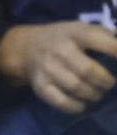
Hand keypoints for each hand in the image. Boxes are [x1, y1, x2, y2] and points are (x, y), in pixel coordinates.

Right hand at [0, 21, 116, 114]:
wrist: (27, 47)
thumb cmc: (64, 38)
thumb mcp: (80, 28)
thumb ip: (103, 35)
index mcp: (74, 33)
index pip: (99, 41)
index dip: (116, 51)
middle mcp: (59, 50)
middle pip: (87, 70)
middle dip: (105, 81)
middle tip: (109, 84)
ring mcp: (47, 68)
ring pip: (76, 87)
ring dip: (93, 94)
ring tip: (98, 93)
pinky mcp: (40, 85)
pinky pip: (60, 101)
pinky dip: (75, 106)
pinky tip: (83, 105)